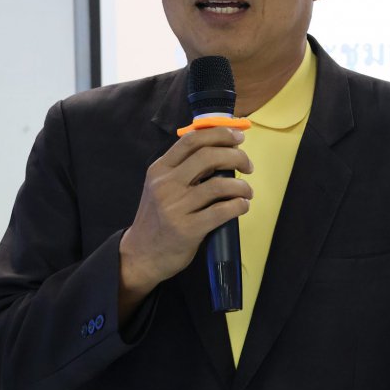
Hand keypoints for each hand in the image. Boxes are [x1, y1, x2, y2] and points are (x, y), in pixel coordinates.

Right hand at [119, 127, 252, 308]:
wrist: (140, 255)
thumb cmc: (157, 218)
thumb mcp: (160, 186)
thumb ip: (183, 168)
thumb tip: (220, 149)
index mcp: (160, 169)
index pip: (191, 140)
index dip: (219, 134)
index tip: (238, 137)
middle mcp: (165, 184)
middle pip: (208, 156)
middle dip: (236, 156)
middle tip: (248, 165)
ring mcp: (175, 207)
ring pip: (219, 185)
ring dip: (242, 186)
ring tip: (247, 192)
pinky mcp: (187, 229)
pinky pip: (221, 211)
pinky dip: (239, 205)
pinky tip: (242, 206)